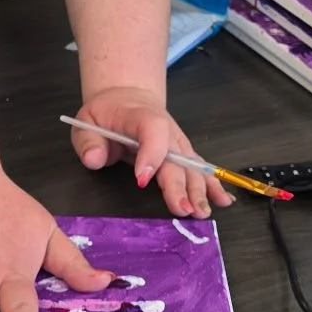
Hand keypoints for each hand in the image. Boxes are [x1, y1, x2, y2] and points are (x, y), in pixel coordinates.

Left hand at [71, 87, 233, 217]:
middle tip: (183, 209)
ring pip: (192, 166)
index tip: (142, 180)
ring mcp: (179, 143)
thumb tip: (93, 158)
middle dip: (180, 185)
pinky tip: (224, 200)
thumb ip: (88, 141)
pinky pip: (200, 169)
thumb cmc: (108, 113)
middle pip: (177, 157)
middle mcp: (168, 130)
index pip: (152, 131)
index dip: (150, 155)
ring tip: (203, 212)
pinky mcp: (184, 154)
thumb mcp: (87, 121)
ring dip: (200, 190)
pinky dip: (213, 185)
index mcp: (142, 117)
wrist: (128, 99)